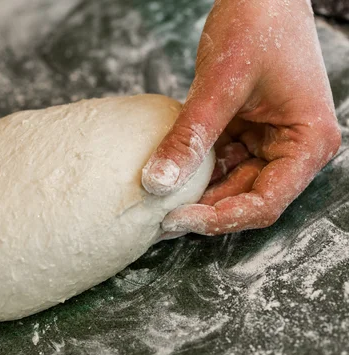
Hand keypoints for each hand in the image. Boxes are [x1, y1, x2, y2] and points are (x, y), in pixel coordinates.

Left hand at [142, 0, 340, 234]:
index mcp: (307, 143)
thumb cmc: (257, 24)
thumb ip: (190, 136)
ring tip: (156, 206)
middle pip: (246, 198)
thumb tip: (156, 184)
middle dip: (203, 211)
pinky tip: (165, 177)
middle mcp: (293, 148)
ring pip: (230, 184)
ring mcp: (269, 140)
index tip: (175, 219)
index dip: (219, 218)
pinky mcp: (246, 131)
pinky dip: (194, 171)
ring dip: (196, 195)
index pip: (265, 202)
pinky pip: (219, 162)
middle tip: (157, 220)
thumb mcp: (220, 85)